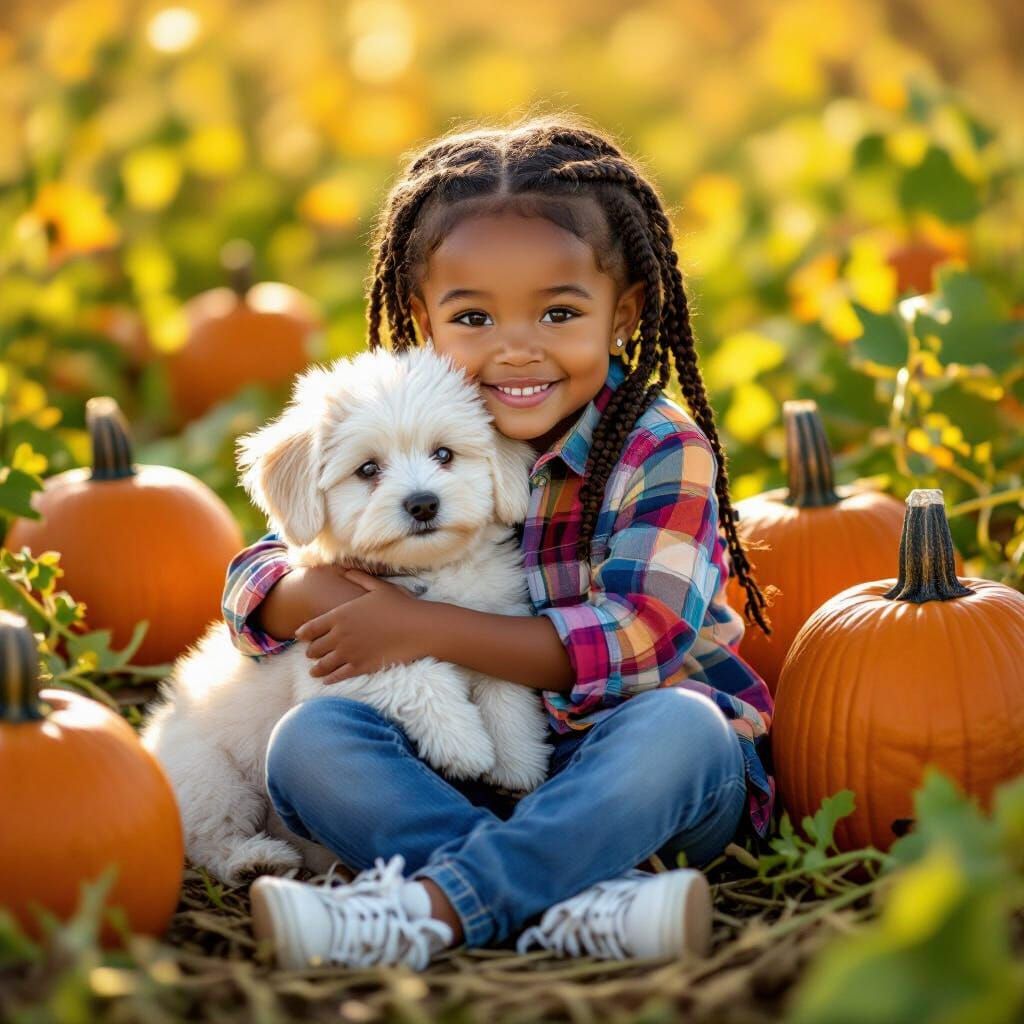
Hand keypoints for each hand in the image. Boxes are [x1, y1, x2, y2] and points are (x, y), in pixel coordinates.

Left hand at [295, 569, 425, 683]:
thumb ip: (359, 579)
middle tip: (310, 654)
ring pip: (323, 665)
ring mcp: (349, 653)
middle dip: (311, 652)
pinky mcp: (360, 667)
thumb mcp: (378, 587)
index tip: (300, 636)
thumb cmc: (399, 606)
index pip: (310, 628)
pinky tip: (327, 680)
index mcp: (340, 615)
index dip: (303, 633)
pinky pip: (338, 676)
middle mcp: (339, 635)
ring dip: (316, 669)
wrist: (417, 628)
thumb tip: (345, 570)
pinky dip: (330, 679)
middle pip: (314, 648)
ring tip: (314, 672)